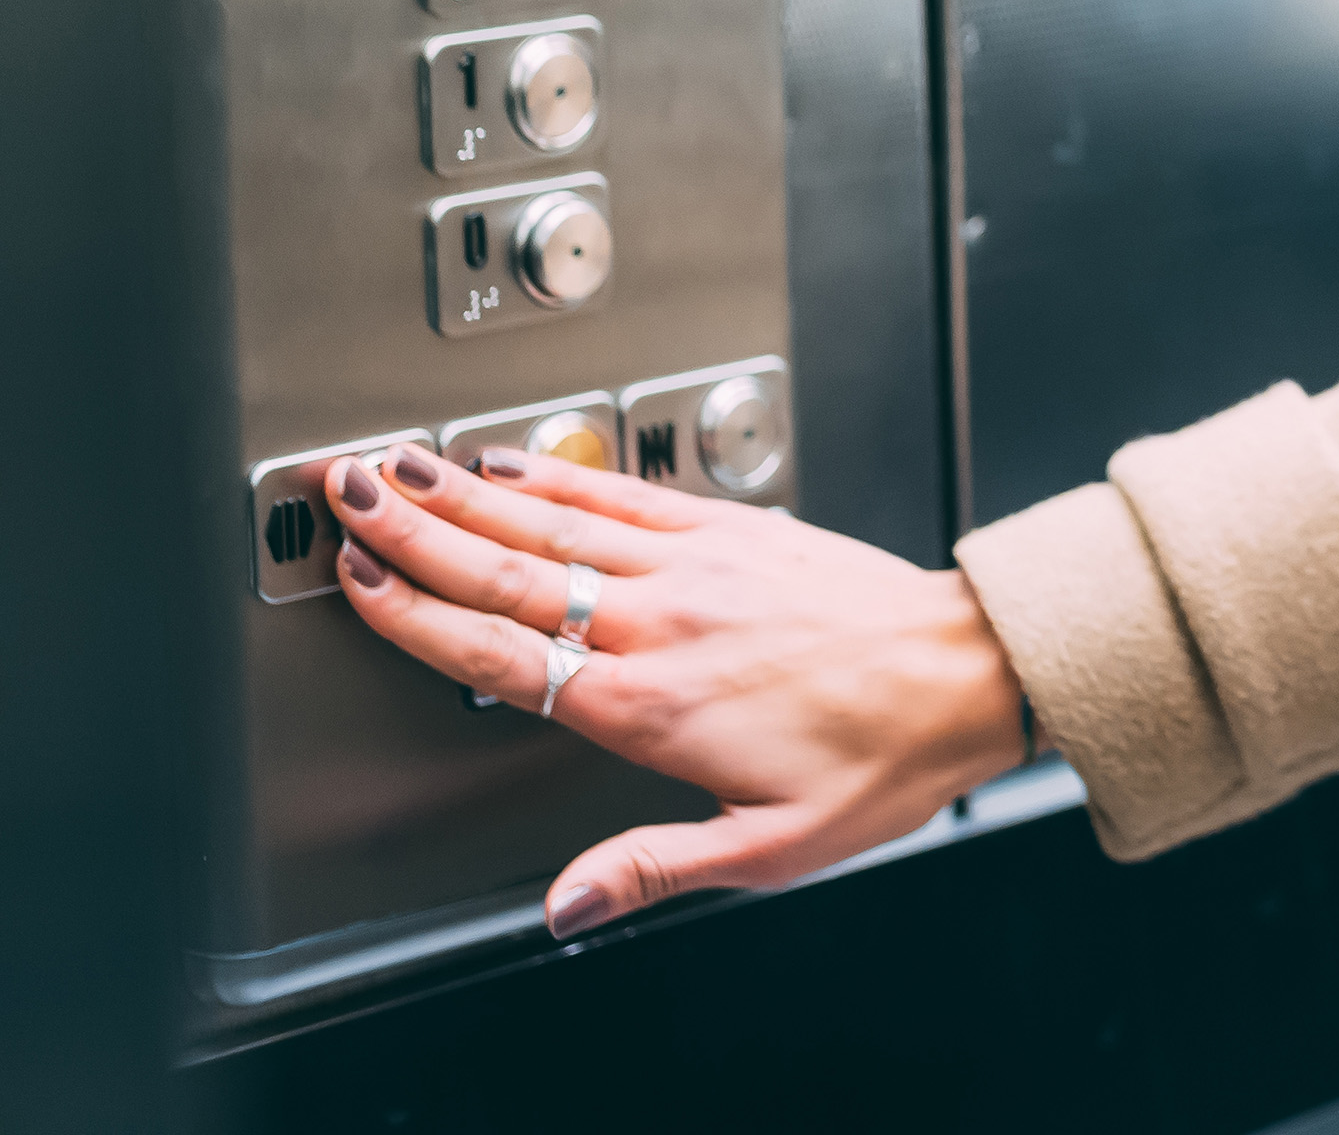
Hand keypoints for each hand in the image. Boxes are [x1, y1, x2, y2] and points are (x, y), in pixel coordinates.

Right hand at [321, 440, 1025, 936]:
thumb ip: (651, 869)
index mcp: (650, 704)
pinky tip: (514, 458)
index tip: (356, 581)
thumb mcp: (768, 847)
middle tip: (340, 490)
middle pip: (507, 568)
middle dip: (412, 527)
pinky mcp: (739, 529)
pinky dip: (562, 472)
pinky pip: (630, 494)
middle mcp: (663, 621)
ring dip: (467, 487)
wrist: (972, 673)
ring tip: (398, 461)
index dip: (415, 615)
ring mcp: (699, 564)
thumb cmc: (883, 758)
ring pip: (557, 520)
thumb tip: (566, 905)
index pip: (500, 654)